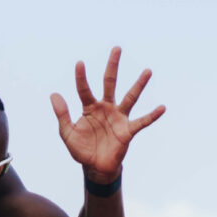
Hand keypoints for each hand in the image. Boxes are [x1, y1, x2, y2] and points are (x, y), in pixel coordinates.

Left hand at [50, 47, 164, 184]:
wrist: (95, 168)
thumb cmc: (81, 149)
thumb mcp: (67, 133)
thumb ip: (62, 114)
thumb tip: (54, 94)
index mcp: (89, 108)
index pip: (84, 89)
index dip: (81, 77)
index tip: (79, 62)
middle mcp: (106, 108)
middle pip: (109, 83)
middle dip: (112, 66)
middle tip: (117, 48)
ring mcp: (118, 118)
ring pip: (129, 97)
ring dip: (138, 85)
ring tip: (147, 71)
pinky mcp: (128, 130)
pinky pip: (142, 121)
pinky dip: (152, 116)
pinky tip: (162, 108)